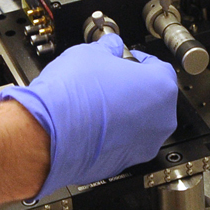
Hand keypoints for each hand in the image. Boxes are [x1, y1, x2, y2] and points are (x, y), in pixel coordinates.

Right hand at [0, 34, 177, 197]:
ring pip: (141, 122)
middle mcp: (160, 121)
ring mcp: (144, 145)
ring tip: (97, 100)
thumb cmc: (73, 96)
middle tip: (108, 78)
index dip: (137, 60)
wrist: (49, 135)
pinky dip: (114, 132)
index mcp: (161, 88)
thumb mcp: (92, 53)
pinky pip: (125, 141)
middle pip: (153, 97)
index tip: (123, 58)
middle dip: (133, 86)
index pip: (158, 66)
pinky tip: (92, 120)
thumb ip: (109, 47)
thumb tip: (111, 46)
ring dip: (125, 111)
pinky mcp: (125, 163)